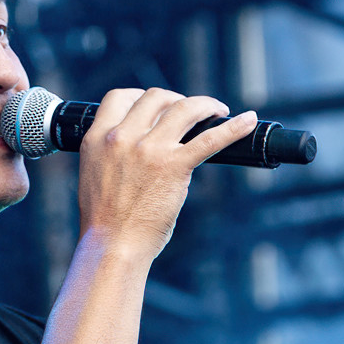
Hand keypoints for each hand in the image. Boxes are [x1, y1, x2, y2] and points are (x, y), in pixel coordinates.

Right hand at [76, 87, 256, 259]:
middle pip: (155, 97)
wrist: (112, 246)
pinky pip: (210, 139)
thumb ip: (111, 153)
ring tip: (217, 111)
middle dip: (176, 100)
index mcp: (97, 138)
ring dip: (205, 105)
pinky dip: (234, 127)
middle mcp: (121, 138)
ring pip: (184, 108)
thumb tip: (136, 147)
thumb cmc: (104, 220)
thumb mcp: (95, 173)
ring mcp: (149, 150)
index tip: (157, 106)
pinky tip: (248, 121)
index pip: (119, 98)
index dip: (140, 96)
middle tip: (190, 112)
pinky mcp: (173, 166)